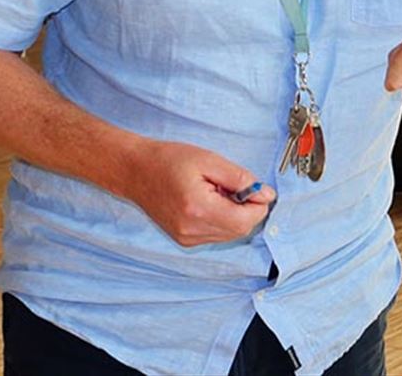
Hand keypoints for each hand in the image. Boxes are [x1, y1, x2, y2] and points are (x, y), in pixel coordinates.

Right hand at [120, 140, 274, 247]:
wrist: (135, 171)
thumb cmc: (168, 160)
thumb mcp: (210, 160)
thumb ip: (241, 179)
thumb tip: (266, 195)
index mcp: (198, 210)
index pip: (245, 221)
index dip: (258, 205)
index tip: (256, 188)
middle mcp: (192, 230)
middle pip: (240, 230)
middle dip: (247, 209)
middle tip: (233, 185)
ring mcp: (186, 238)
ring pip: (230, 234)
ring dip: (235, 214)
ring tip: (217, 191)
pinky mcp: (184, 239)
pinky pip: (216, 234)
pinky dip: (222, 219)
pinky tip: (209, 201)